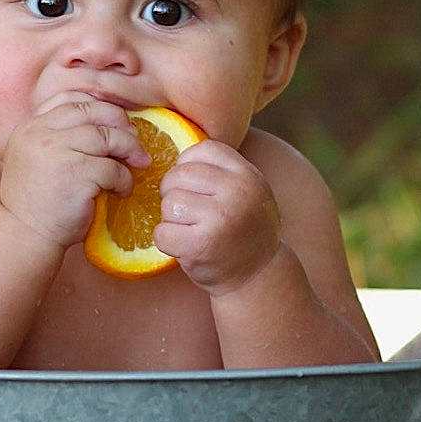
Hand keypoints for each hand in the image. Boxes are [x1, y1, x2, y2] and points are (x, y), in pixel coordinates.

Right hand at [0, 95, 148, 250]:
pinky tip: (121, 191)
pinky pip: (113, 168)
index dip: (98, 106)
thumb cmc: (37, 201)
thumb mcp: (37, 159)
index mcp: (30, 127)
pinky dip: (125, 180)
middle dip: (120, 123)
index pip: (69, 98)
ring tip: (136, 165)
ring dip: (129, 150)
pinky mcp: (76, 174)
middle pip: (93, 112)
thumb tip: (107, 122)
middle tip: (134, 141)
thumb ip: (57, 137)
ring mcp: (57, 151)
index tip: (114, 122)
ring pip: (108, 137)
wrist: (24, 236)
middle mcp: (40, 133)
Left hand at [152, 141, 281, 295]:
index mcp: (247, 174)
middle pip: (177, 176)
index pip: (200, 150)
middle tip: (189, 214)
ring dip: (171, 220)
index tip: (194, 186)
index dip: (187, 166)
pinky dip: (166, 241)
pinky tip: (183, 246)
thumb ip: (220, 169)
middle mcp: (237, 192)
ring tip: (190, 230)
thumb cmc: (243, 227)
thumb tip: (172, 147)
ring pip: (168, 204)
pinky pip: (162, 232)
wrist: (258, 275)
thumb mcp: (246, 189)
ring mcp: (219, 218)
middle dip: (174, 194)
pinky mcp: (201, 245)